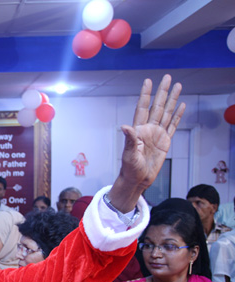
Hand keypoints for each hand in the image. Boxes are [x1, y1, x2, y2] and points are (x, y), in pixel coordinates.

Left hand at [109, 75, 185, 212]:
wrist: (138, 179)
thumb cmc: (130, 168)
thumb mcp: (128, 154)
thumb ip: (129, 140)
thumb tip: (125, 127)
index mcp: (139, 129)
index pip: (143, 107)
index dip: (146, 94)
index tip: (148, 81)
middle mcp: (148, 129)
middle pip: (157, 106)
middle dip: (162, 92)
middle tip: (168, 77)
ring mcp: (157, 134)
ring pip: (167, 113)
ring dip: (172, 100)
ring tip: (178, 86)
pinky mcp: (165, 142)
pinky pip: (173, 125)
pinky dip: (177, 115)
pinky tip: (181, 105)